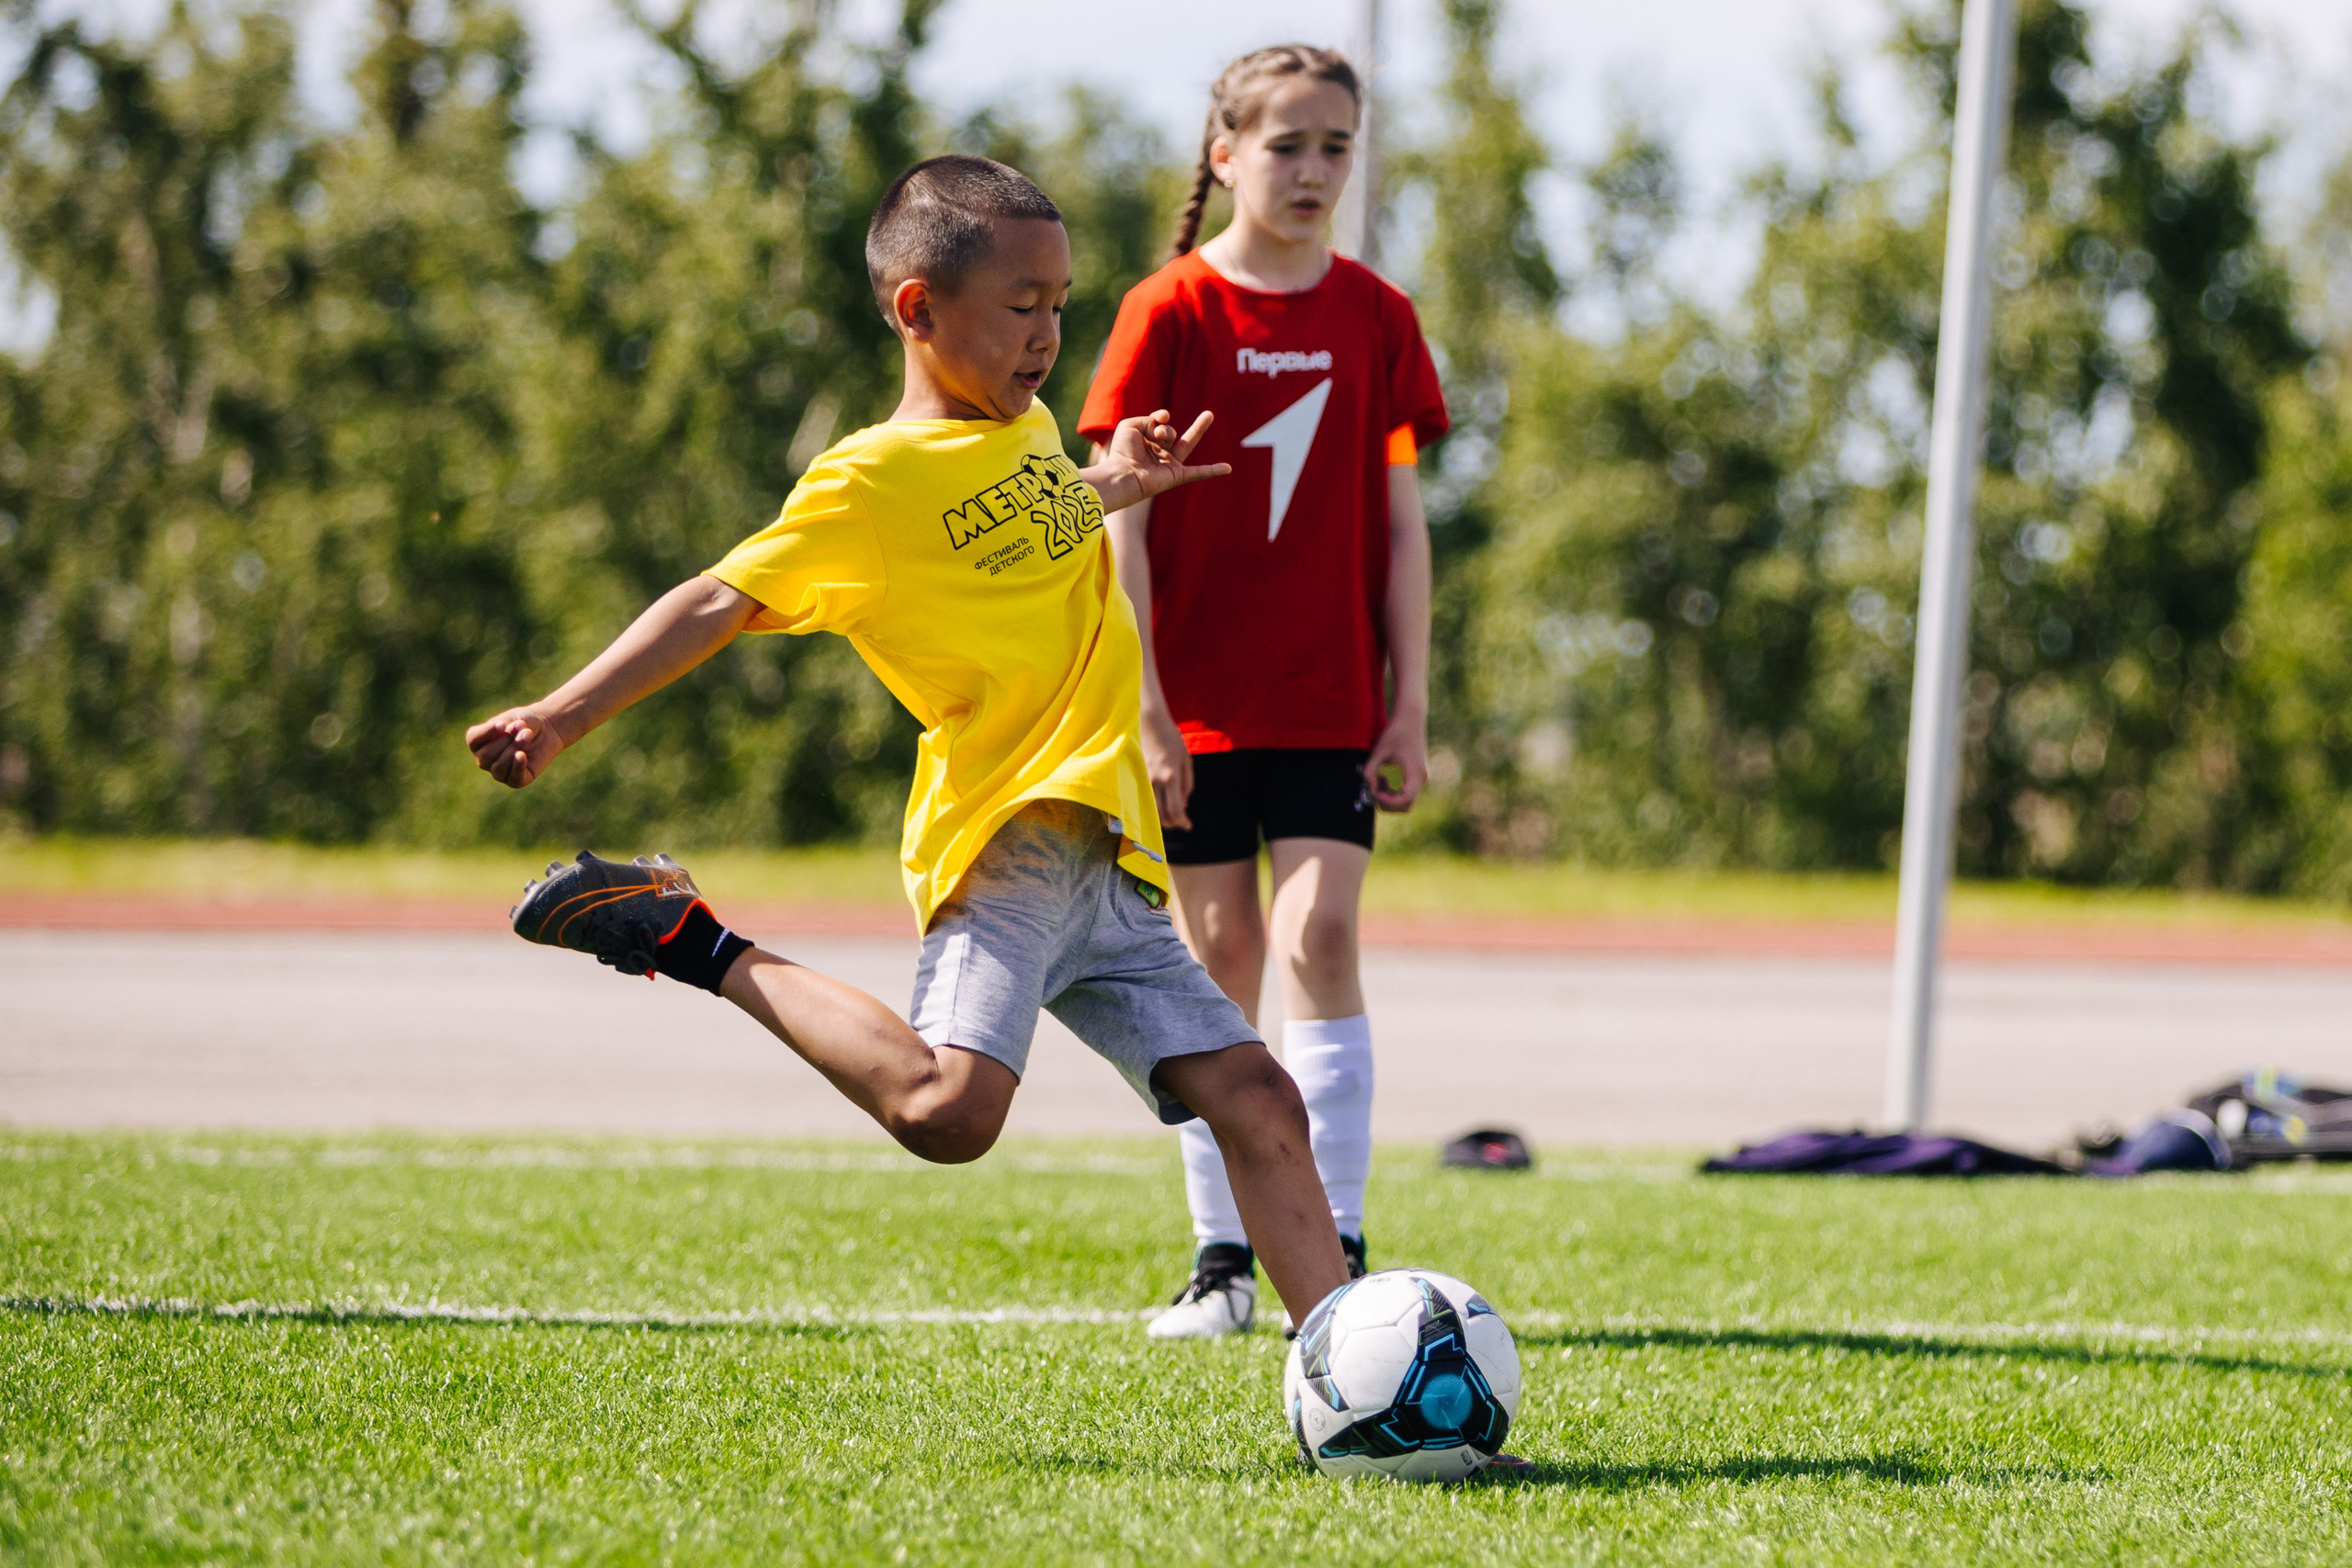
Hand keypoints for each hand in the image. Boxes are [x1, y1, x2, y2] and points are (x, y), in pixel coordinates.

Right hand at [466, 704, 567, 788]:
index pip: (473, 740)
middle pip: (487, 755)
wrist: (547, 728)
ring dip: (515, 748)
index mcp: (478, 743)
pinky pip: (513, 779)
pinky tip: (522, 755)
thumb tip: (507, 749)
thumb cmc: (525, 723)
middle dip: (506, 740)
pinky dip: (518, 766)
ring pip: (499, 767)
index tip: (504, 724)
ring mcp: (500, 772)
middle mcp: (485, 760)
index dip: (487, 732)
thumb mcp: (511, 720)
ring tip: (527, 734)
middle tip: (522, 727)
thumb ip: (503, 732)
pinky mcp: (517, 781)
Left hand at [1081, 410, 1230, 514]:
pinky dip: (1213, 471)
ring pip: (1187, 444)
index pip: (1158, 423)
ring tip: (1209, 415)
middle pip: (1171, 433)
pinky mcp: (1177, 475)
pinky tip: (1228, 469)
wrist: (1123, 475)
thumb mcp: (1131, 425)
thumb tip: (1164, 423)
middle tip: (1182, 419)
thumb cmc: (1122, 451)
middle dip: (1172, 425)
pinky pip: (1198, 472)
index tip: (1157, 419)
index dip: (1159, 417)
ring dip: (1197, 429)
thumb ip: (1149, 419)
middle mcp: (1157, 453)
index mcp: (1145, 442)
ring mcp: (1169, 464)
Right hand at [1140, 703, 1193, 830]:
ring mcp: (1143, 778)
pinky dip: (1152, 807)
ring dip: (1161, 818)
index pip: (1176, 809)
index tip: (1188, 826)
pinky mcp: (1135, 775)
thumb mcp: (1186, 759)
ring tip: (1171, 817)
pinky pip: (1144, 798)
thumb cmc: (1171, 738)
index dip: (1182, 822)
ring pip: (1150, 809)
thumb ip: (1187, 784)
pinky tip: (1160, 805)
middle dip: (1172, 823)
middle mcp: (1155, 780)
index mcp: (1171, 776)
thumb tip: (1184, 805)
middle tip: (1181, 823)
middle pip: (1162, 814)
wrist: (1149, 721)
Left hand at [1364, 708, 1427, 811]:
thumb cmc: (1395, 731)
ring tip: (1377, 781)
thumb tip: (1369, 787)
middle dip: (1387, 802)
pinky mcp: (1416, 774)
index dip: (1387, 801)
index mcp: (1415, 773)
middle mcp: (1421, 778)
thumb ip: (1370, 771)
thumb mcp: (1378, 751)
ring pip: (1406, 801)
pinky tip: (1383, 778)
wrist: (1411, 717)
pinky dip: (1393, 792)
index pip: (1404, 800)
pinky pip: (1406, 792)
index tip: (1374, 791)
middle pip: (1406, 806)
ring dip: (1389, 797)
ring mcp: (1420, 777)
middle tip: (1373, 788)